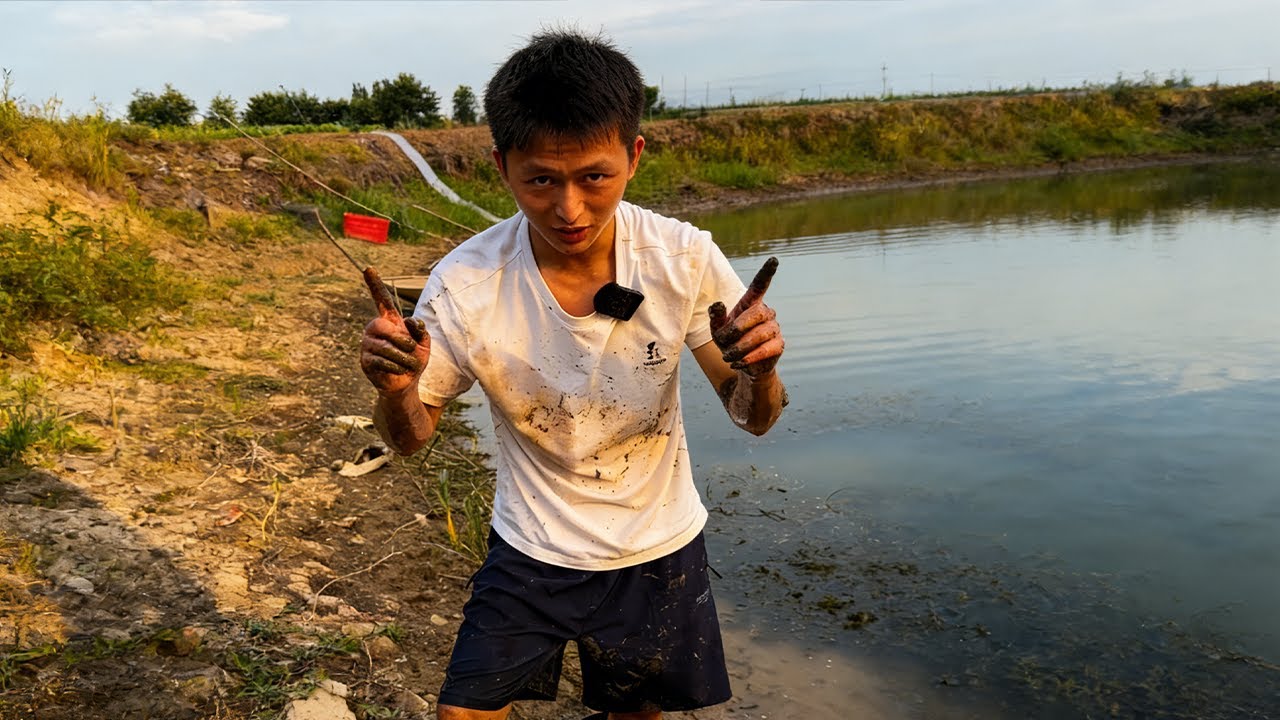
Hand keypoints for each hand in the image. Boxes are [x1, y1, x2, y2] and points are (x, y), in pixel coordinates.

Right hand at [359, 267, 430, 395]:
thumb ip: (420, 329)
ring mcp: (367, 345)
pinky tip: (398, 370)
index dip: (375, 285)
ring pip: (386, 347)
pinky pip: (382, 361)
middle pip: (384, 326)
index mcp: (389, 321)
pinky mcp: (365, 361)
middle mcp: (374, 329)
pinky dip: (397, 367)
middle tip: (411, 349)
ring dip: (404, 358)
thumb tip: (410, 320)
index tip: (368, 268)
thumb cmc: (414, 360)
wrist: (406, 383)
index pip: (382, 300)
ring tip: (407, 363)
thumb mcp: (424, 343)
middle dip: (403, 340)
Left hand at [709, 256, 783, 378]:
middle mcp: (766, 313)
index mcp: (751, 304)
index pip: (759, 285)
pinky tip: (739, 363)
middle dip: (737, 328)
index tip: (774, 260)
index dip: (766, 273)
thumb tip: (717, 304)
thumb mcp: (717, 330)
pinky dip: (749, 358)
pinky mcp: (778, 345)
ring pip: (759, 335)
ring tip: (728, 356)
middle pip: (755, 314)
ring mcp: (774, 329)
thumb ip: (716, 317)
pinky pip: (765, 350)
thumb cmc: (730, 342)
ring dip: (739, 348)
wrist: (743, 364)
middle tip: (723, 341)